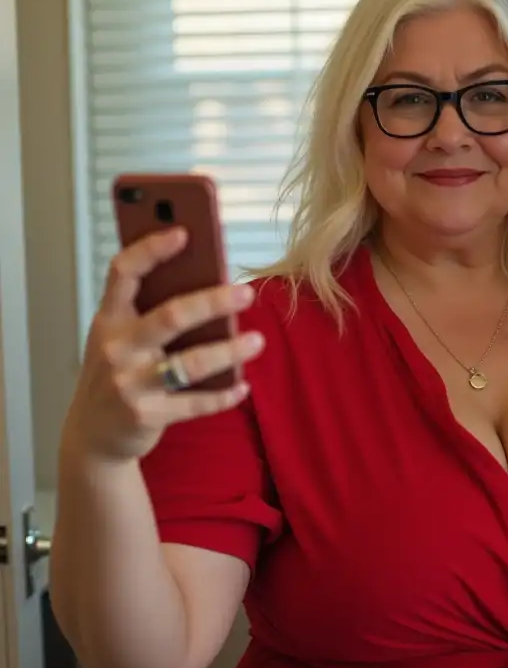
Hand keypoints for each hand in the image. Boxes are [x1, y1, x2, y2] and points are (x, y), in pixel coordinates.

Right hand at [62, 227, 264, 463]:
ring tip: (257, 341)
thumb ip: (148, 311)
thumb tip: (206, 277)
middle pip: (170, 316)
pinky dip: (224, 394)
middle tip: (246, 293)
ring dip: (230, 351)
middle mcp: (115, 349)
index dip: (151, 249)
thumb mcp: (118, 338)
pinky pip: (196, 403)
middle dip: (213, 302)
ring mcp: (129, 384)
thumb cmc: (115, 373)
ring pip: (190, 363)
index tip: (184, 232)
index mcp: (108, 320)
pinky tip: (243, 386)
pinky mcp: (147, 416)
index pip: (123, 273)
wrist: (91, 435)